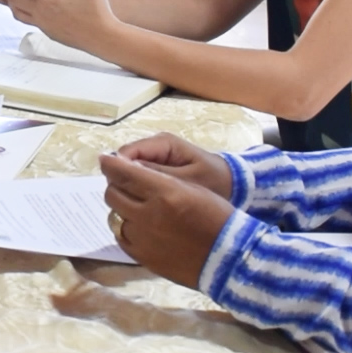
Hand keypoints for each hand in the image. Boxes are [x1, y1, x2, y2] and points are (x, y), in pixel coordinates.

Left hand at [99, 153, 233, 289]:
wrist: (228, 257)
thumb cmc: (217, 217)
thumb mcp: (193, 188)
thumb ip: (162, 179)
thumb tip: (133, 171)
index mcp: (165, 193)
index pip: (125, 173)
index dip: (110, 164)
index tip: (104, 160)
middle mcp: (149, 215)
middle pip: (113, 194)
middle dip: (116, 185)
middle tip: (124, 184)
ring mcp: (143, 239)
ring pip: (114, 216)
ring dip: (121, 208)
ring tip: (134, 207)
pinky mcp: (142, 257)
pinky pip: (121, 237)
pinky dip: (125, 228)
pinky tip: (137, 226)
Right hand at [115, 133, 232, 199]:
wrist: (234, 184)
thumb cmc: (214, 180)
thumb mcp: (185, 181)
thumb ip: (155, 175)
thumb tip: (124, 172)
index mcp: (162, 144)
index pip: (125, 153)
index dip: (117, 172)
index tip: (121, 196)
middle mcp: (154, 148)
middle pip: (123, 163)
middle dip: (122, 182)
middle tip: (131, 206)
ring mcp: (155, 159)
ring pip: (129, 173)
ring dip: (130, 189)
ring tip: (138, 208)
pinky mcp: (157, 171)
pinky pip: (139, 179)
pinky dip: (139, 192)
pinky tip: (144, 207)